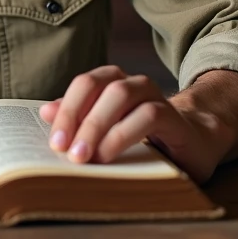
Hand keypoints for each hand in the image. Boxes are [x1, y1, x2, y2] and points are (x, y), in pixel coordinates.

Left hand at [39, 65, 233, 183]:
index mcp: (112, 82)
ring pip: (120, 94)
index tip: (54, 142)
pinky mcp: (173, 115)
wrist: (192, 143)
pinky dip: (123, 134)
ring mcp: (154, 95)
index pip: (84, 85)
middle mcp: (132, 83)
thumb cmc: (143, 138)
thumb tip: (45, 111)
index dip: (66, 110)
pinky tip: (109, 155)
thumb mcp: (106, 131)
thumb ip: (79, 119)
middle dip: (77, 117)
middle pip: (97, 85)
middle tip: (64, 150)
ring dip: (97, 125)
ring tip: (84, 156)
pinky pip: (147, 115)